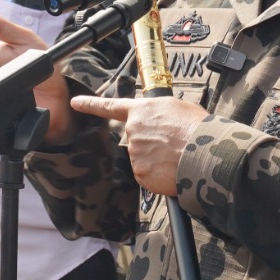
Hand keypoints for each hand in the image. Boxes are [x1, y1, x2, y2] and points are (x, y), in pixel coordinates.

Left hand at [69, 94, 206, 196]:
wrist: (204, 152)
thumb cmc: (198, 128)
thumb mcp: (179, 109)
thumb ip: (162, 114)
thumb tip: (163, 123)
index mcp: (142, 111)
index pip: (111, 107)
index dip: (91, 105)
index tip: (75, 103)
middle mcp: (133, 130)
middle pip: (137, 141)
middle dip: (152, 146)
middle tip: (174, 147)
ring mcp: (135, 152)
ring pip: (143, 160)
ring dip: (157, 161)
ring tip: (178, 157)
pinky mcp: (140, 172)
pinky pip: (148, 176)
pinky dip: (159, 176)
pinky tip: (173, 170)